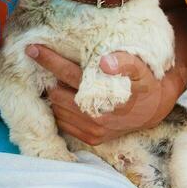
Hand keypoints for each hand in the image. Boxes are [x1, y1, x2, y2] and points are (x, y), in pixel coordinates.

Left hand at [27, 44, 180, 143]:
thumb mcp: (141, 69)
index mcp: (104, 96)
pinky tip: (69, 99)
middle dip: (52, 79)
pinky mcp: (92, 139)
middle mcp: (95, 117)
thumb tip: (104, 62)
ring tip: (61, 83)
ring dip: (56, 95)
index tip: (32, 49)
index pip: (68, 75)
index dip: (49, 60)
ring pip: (57, 109)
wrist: (154, 110)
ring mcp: (92, 130)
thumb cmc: (144, 83)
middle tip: (52, 66)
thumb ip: (125, 62)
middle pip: (57, 93)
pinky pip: (64, 123)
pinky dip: (62, 110)